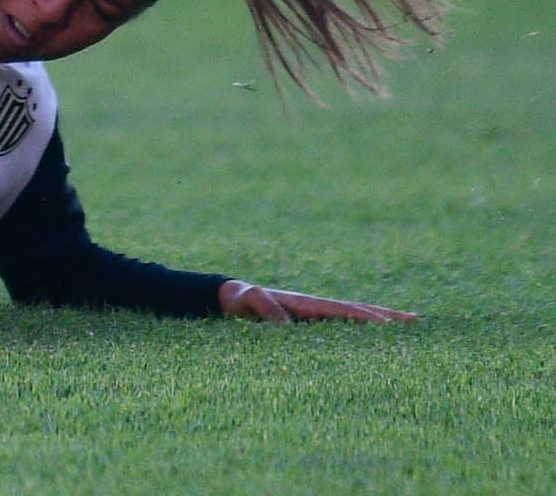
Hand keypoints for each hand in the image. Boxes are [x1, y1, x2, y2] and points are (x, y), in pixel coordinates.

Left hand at [219, 280, 416, 323]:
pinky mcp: (310, 332)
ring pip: (355, 323)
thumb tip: (289, 328)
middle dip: (389, 317)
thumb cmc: (239, 298)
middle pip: (360, 312)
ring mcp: (317, 320)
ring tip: (411, 334)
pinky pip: (341, 334)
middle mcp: (318, 310)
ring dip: (380, 327)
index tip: (397, 325)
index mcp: (309, 303)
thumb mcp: (248, 299)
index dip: (371, 318)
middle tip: (421, 322)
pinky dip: (361, 339)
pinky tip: (376, 352)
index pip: (346, 311)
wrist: (229, 299)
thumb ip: (265, 307)